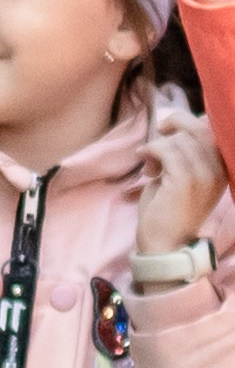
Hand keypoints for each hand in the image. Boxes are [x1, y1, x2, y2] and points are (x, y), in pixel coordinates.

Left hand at [136, 107, 226, 262]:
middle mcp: (219, 170)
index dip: (190, 122)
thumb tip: (178, 127)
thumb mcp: (183, 178)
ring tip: (151, 167)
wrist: (165, 246)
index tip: (170, 131)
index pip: (213, 130)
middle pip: (200, 128)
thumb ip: (186, 154)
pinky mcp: (185, 180)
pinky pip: (166, 150)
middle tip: (158, 135)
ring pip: (180, 139)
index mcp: (223, 169)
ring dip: (158, 146)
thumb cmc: (169, 212)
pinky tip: (145, 165)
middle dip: (175, 123)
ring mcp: (204, 175)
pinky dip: (151, 151)